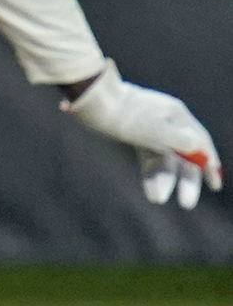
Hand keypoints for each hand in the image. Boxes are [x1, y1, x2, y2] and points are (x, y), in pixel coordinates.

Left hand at [65, 64, 220, 208]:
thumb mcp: (152, 129)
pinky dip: (150, 174)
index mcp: (177, 115)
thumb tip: (200, 148)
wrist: (91, 100)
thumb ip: (176, 139)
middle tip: (186, 204)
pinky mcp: (134, 134)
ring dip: (163, 179)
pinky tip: (151, 191)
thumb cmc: (121, 114)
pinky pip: (148, 157)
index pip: (200, 143)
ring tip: (157, 199)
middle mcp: (168, 121)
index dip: (209, 165)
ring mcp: (150, 127)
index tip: (214, 186)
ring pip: (164, 159)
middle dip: (185, 180)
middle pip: (183, 154)